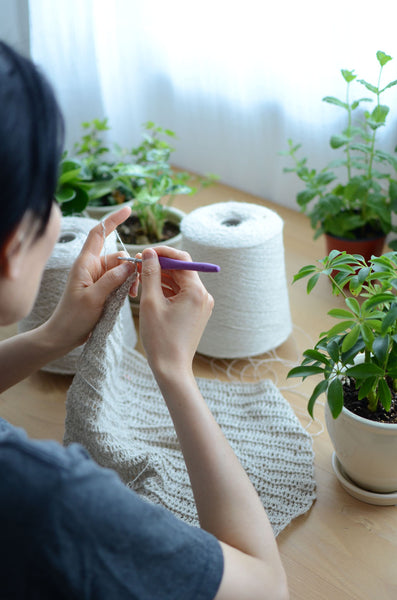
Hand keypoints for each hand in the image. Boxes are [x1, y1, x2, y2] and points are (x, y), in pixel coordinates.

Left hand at [43, 207, 136, 353]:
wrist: (64, 335)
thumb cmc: (73, 317)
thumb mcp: (94, 298)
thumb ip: (112, 279)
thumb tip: (130, 264)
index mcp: (85, 263)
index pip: (99, 233)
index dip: (113, 220)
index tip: (129, 210)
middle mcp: (92, 267)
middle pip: (118, 255)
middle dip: (131, 265)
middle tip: (139, 281)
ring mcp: (98, 278)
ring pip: (123, 269)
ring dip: (131, 279)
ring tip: (133, 294)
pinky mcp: (103, 288)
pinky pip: (121, 281)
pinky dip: (129, 286)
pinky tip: (131, 297)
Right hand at [138, 246, 213, 377]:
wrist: (171, 368)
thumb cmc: (160, 338)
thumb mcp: (151, 302)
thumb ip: (151, 274)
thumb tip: (149, 253)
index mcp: (196, 291)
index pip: (182, 259)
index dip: (162, 252)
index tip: (144, 253)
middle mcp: (203, 296)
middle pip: (181, 269)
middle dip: (160, 265)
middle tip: (138, 265)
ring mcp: (200, 305)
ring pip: (179, 282)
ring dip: (161, 277)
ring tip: (140, 278)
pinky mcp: (195, 313)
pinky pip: (180, 294)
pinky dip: (166, 290)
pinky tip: (149, 291)